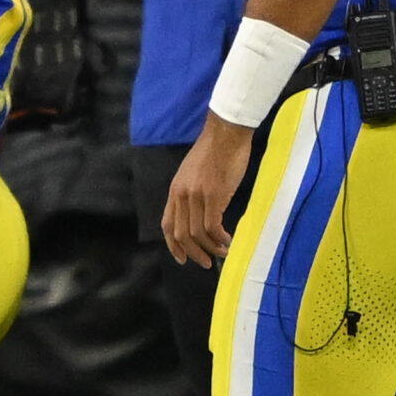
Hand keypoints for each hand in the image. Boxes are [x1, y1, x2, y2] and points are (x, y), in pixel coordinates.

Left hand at [162, 114, 254, 267]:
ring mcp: (197, 195)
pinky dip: (220, 238)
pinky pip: (212, 226)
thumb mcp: (193, 173)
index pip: (167, 225)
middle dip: (193, 253)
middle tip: (205, 263)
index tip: (182, 258)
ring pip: (198, 233)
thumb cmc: (215, 151)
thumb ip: (192, 193)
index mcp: (175, 190)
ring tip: (223, 251)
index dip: (173, 245)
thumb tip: (201, 214)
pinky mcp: (214, 195)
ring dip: (211, 247)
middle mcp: (182, 195)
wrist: (226, 133)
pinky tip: (228, 240)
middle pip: (181, 234)